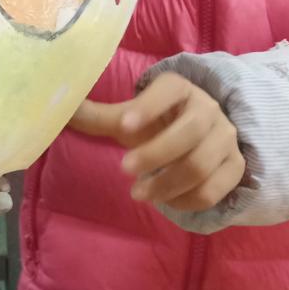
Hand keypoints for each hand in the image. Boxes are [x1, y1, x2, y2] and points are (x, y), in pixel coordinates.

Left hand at [68, 72, 244, 211]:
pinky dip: (187, 200)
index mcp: (179, 88)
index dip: (148, 106)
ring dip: (167, 183)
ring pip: (201, 165)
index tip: (124, 125)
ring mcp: (226, 138)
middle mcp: (207, 108)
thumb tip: (53, 106)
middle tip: (124, 169)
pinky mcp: (235, 166)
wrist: (203, 134)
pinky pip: (214, 189)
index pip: (168, 90)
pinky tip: (166, 201)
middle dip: (155, 154)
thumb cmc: (158, 122)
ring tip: (139, 193)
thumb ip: (98, 116)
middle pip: (189, 132)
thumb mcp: (130, 117)